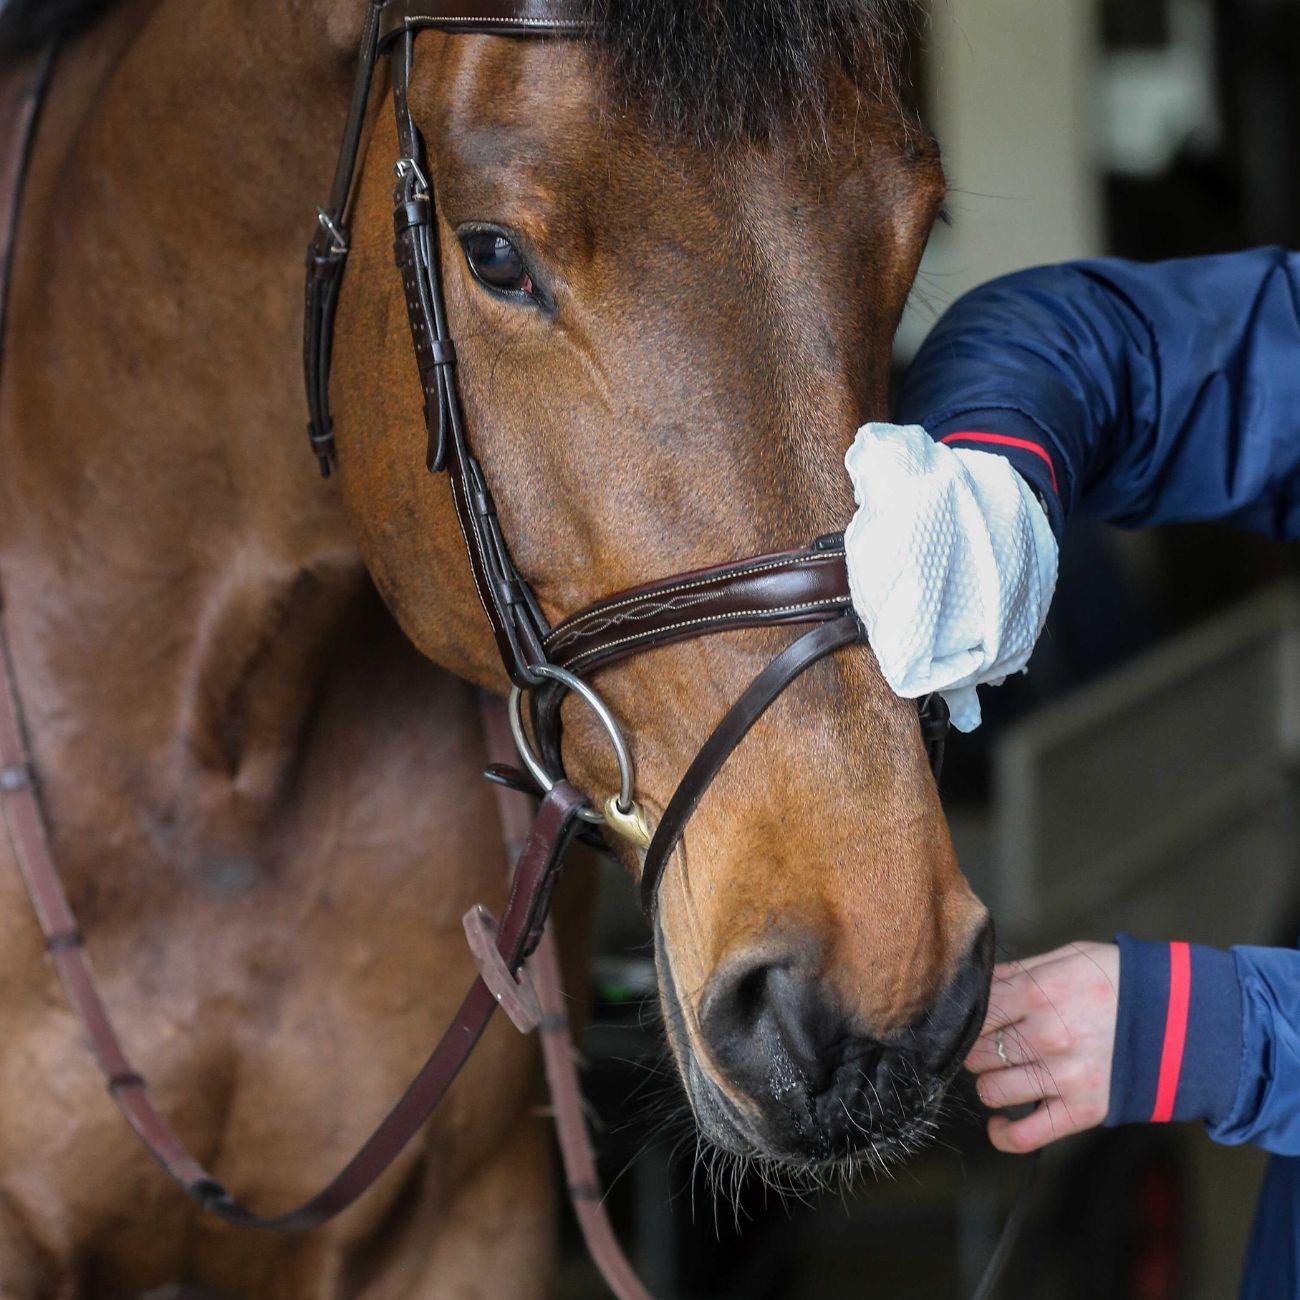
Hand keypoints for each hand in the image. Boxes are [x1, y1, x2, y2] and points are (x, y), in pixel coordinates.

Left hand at [965, 942, 1119, 1153]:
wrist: (1182, 1018)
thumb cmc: (1119, 981)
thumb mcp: (1068, 957)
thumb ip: (1018, 971)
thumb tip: (976, 981)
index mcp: (1038, 994)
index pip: (974, 1012)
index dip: (967, 1015)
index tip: (973, 1016)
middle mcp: (1046, 1037)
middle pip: (976, 1052)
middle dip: (976, 1047)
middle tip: (992, 1042)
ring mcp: (1064, 1078)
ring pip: (991, 1091)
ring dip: (990, 1082)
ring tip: (1005, 1070)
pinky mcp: (1083, 1112)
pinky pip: (1025, 1136)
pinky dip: (1003, 1135)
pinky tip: (1000, 1122)